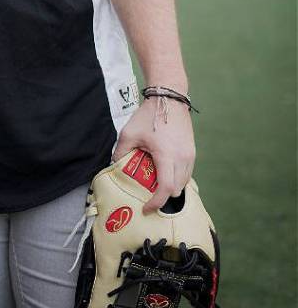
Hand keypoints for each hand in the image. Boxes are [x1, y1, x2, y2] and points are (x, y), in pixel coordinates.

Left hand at [113, 99, 195, 213]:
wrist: (168, 98)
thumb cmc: (148, 115)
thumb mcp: (128, 133)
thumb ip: (120, 153)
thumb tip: (114, 168)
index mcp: (166, 156)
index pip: (165, 189)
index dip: (156, 202)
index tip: (146, 208)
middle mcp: (182, 158)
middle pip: (176, 190)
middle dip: (163, 197)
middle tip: (148, 197)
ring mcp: (190, 155)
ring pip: (184, 183)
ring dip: (171, 188)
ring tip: (156, 184)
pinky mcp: (192, 152)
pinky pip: (187, 173)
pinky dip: (178, 178)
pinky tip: (165, 172)